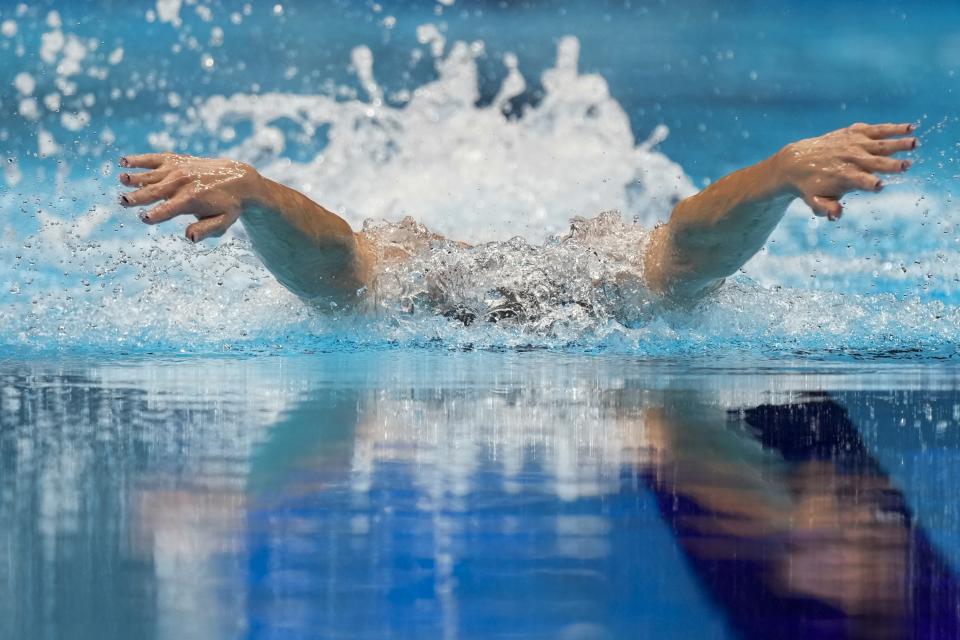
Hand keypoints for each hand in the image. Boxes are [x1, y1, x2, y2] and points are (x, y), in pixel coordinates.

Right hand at [118, 153, 264, 241]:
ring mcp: (178, 170)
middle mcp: (182, 183)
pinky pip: (154, 159)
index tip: (145, 218)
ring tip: (121, 179)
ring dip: (135, 177)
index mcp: (192, 200)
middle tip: (123, 202)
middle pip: (155, 192)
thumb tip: (189, 238)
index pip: (169, 209)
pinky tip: (123, 161)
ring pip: (151, 174)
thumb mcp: (223, 222)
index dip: (157, 215)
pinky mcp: (175, 161)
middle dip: (139, 197)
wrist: (239, 179)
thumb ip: (205, 230)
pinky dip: (139, 159)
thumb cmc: (229, 206)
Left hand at [775, 122, 916, 220]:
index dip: (869, 184)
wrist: (794, 162)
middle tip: (907, 166)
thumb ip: (826, 208)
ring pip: (880, 143)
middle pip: (874, 162)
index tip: (879, 186)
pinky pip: (877, 129)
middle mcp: (850, 159)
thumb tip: (837, 215)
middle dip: (891, 165)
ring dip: (899, 143)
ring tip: (916, 143)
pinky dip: (892, 128)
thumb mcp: (814, 201)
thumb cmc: (809, 186)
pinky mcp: (854, 132)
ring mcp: (853, 143)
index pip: (859, 181)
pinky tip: (910, 128)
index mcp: (843, 177)